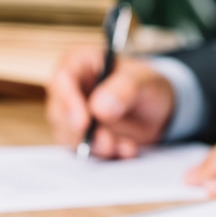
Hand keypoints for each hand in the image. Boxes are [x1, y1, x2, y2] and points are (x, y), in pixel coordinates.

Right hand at [45, 47, 174, 158]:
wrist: (156, 110)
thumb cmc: (146, 85)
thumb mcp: (144, 81)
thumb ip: (125, 88)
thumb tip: (99, 108)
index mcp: (81, 63)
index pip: (62, 78)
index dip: (68, 101)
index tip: (83, 122)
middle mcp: (71, 89)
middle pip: (59, 112)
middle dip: (80, 132)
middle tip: (106, 142)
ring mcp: (73, 115)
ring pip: (69, 135)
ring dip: (95, 146)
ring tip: (124, 146)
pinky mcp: (81, 137)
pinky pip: (85, 150)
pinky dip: (106, 154)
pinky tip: (127, 149)